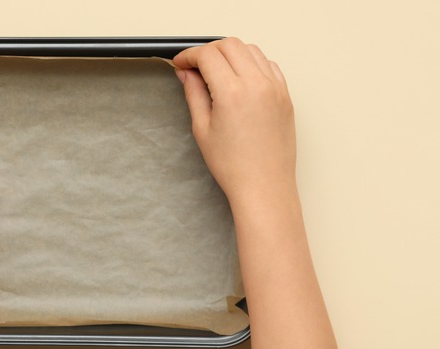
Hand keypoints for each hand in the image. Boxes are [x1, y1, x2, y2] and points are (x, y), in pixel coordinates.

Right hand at [173, 37, 296, 207]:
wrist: (264, 185)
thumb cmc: (234, 166)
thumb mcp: (202, 128)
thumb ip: (194, 93)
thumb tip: (187, 73)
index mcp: (233, 93)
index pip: (208, 55)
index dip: (190, 55)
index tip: (181, 63)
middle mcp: (257, 84)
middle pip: (230, 44)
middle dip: (209, 50)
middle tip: (195, 66)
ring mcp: (275, 88)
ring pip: (251, 49)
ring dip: (230, 54)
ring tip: (217, 72)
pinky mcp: (285, 95)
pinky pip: (268, 64)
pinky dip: (251, 63)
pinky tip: (239, 78)